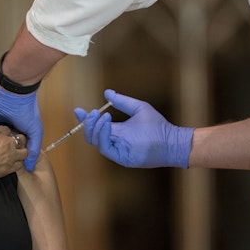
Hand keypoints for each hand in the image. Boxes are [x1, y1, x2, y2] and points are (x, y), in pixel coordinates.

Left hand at [0, 76, 41, 171]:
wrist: (11, 93)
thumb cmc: (26, 111)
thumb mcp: (35, 131)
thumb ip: (34, 148)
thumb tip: (30, 166)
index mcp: (22, 133)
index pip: (17, 149)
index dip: (14, 159)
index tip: (9, 167)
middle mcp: (12, 129)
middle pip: (5, 146)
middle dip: (1, 153)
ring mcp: (0, 124)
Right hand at [0, 126, 26, 188]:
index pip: (6, 129)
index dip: (4, 133)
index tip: (2, 137)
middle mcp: (6, 143)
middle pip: (20, 138)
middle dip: (18, 140)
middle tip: (14, 144)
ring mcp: (10, 156)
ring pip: (24, 152)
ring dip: (21, 152)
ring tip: (16, 155)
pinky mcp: (10, 168)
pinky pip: (20, 164)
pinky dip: (18, 163)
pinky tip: (13, 164)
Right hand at [73, 89, 193, 167]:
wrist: (171, 140)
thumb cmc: (158, 126)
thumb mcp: (138, 108)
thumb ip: (122, 101)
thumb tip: (107, 92)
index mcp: (116, 131)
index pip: (96, 127)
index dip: (85, 119)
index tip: (78, 110)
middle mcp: (114, 141)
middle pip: (91, 135)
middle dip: (88, 123)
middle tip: (92, 112)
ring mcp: (117, 150)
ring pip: (95, 141)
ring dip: (94, 127)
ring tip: (102, 115)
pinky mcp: (121, 157)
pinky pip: (105, 147)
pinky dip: (103, 135)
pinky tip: (107, 123)